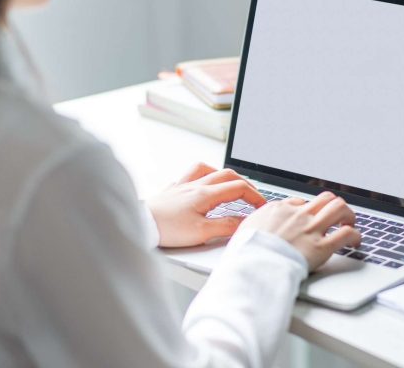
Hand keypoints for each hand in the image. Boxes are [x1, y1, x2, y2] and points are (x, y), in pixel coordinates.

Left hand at [147, 163, 265, 247]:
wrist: (140, 224)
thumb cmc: (166, 229)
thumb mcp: (201, 233)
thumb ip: (226, 226)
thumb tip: (244, 221)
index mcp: (205, 194)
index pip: (239, 188)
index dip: (255, 196)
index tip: (263, 206)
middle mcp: (195, 185)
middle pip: (228, 175)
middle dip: (245, 184)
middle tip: (254, 197)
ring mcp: (183, 185)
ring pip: (209, 169)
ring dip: (225, 175)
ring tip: (232, 185)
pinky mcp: (172, 190)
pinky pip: (191, 174)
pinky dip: (203, 175)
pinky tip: (202, 184)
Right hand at [240, 191, 360, 271]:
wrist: (254, 264)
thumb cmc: (246, 251)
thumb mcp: (245, 229)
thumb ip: (256, 224)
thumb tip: (256, 226)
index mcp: (279, 209)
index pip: (300, 202)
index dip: (308, 210)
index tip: (310, 217)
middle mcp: (298, 215)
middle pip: (325, 199)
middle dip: (334, 205)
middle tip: (337, 216)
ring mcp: (311, 229)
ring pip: (339, 209)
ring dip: (349, 215)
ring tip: (350, 223)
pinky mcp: (321, 247)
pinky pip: (347, 234)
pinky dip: (355, 236)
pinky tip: (355, 242)